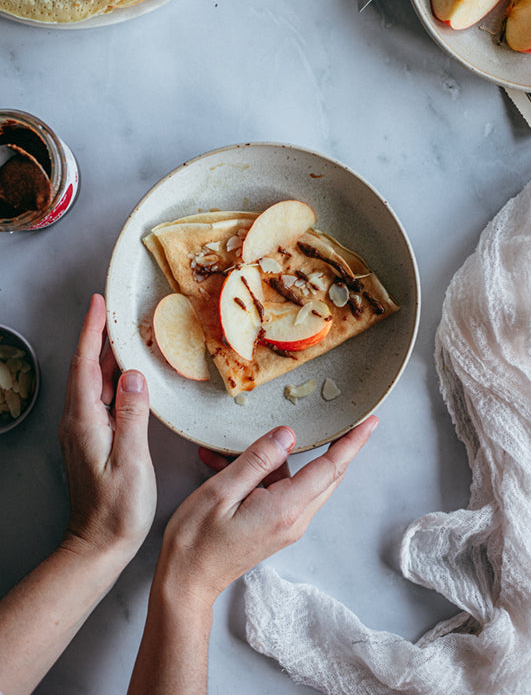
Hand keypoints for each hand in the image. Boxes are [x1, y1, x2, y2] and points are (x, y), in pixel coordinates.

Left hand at [58, 293, 155, 565]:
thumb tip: (134, 375)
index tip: (98, 304)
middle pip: (86, 368)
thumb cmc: (117, 509)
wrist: (98, 544)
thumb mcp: (131, 460)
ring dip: (105, 356)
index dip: (91, 332)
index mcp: (85, 421)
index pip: (84, 365)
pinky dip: (110, 378)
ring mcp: (82, 430)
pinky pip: (98, 397)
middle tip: (114, 310)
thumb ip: (132, 414)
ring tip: (124, 334)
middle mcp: (78, 421)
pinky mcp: (91, 439)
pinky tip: (126, 375)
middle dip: (98, 336)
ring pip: (92, 382)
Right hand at [159, 417, 377, 606]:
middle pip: (325, 476)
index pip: (329, 469)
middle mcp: (293, 519)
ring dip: (276, 459)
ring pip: (300, 481)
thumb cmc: (196, 540)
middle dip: (337, 446)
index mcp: (284, 509)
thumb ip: (258, 460)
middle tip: (345, 418)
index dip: (351, 443)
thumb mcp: (221, 491)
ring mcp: (286, 526)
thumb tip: (288, 435)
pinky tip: (224, 466)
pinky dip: (261, 474)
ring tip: (227, 450)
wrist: (186, 583)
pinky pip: (281, 491)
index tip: (369, 423)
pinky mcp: (275, 527)